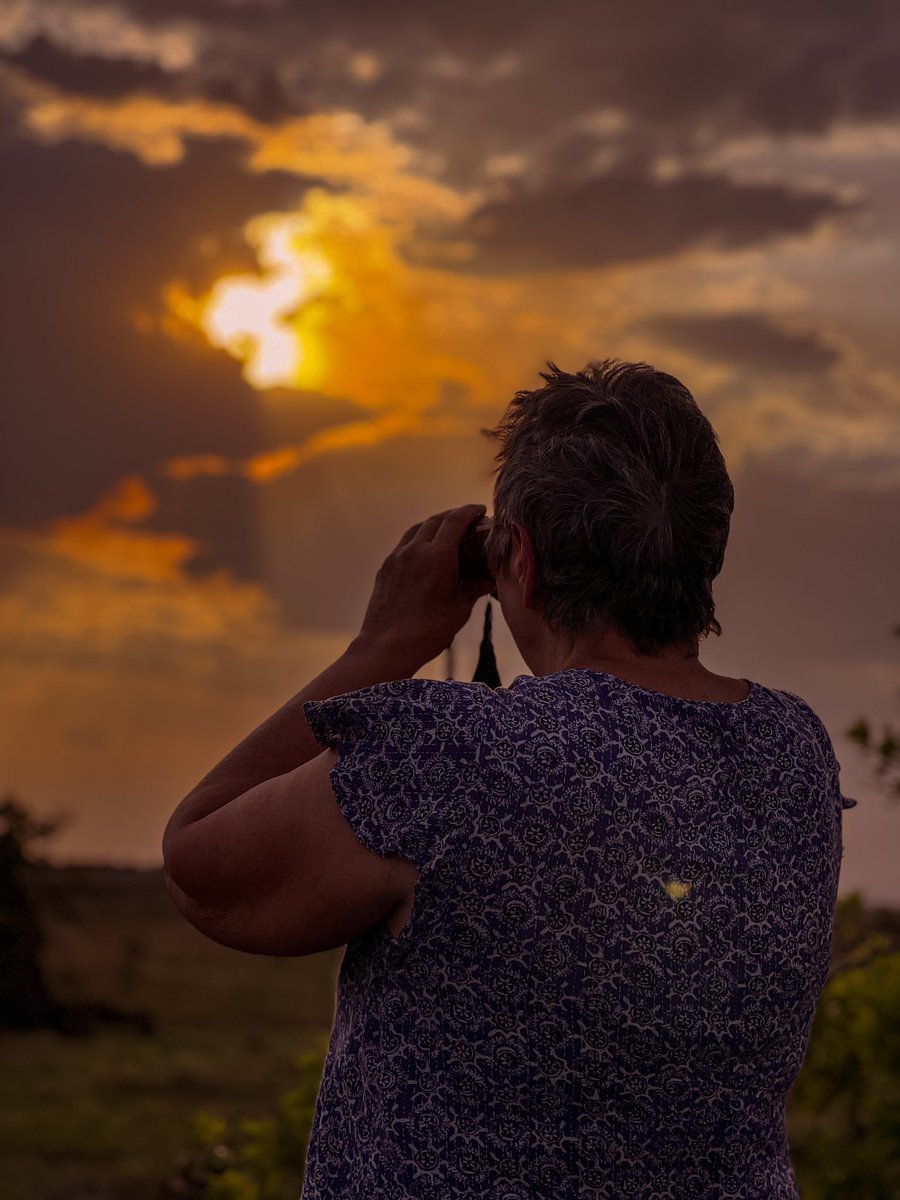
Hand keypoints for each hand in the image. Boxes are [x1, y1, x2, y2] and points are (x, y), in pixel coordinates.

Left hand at [356, 504, 495, 668]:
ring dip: (434, 525)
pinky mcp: (385, 568)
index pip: (455, 521)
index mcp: (437, 557)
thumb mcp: (459, 610)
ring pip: (417, 529)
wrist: (387, 646)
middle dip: (453, 515)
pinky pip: (404, 545)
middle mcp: (415, 551)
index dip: (469, 511)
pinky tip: (425, 552)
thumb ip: (474, 590)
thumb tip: (489, 582)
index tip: (480, 509)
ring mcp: (397, 558)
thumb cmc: (427, 631)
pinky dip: (418, 540)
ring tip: (446, 532)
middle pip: (436, 520)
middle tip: (468, 519)